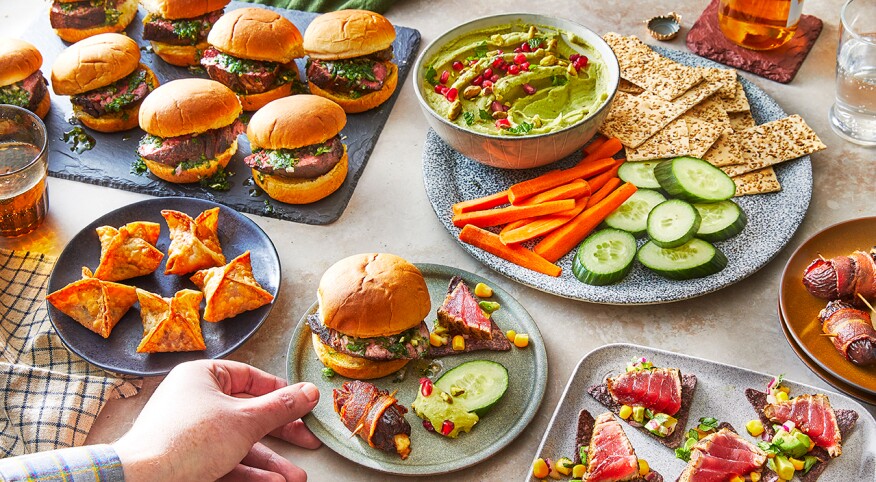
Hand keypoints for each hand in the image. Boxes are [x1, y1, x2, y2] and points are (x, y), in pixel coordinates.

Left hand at [112, 359, 320, 481]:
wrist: (143, 481)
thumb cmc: (187, 440)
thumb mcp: (246, 420)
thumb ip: (281, 407)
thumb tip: (310, 392)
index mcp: (202, 377)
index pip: (250, 377)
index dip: (280, 393)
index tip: (304, 405)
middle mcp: (195, 401)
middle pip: (248, 414)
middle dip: (281, 434)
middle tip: (308, 440)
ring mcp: (190, 433)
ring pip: (240, 443)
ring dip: (270, 461)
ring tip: (296, 477)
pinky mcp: (187, 461)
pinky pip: (225, 461)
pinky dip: (250, 472)